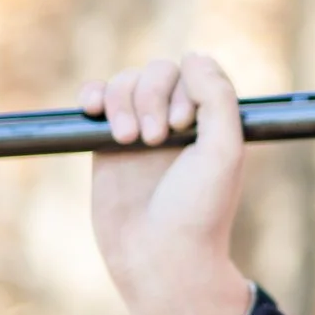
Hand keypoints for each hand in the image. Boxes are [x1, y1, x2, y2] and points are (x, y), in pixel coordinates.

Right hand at [82, 54, 253, 314]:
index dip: (182, 89)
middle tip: (153, 138)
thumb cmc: (198, 210)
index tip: (182, 127)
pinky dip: (94, 95)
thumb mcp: (222, 151)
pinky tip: (92, 108)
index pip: (193, 73)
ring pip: (126, 83)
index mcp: (211, 122)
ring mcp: (141, 132)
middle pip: (157, 72)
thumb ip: (217, 99)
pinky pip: (98, 102)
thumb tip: (193, 55)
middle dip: (150, 95)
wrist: (159, 259)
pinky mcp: (107, 146)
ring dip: (123, 100)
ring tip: (127, 140)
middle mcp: (178, 123)